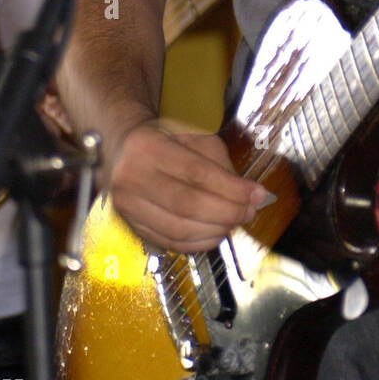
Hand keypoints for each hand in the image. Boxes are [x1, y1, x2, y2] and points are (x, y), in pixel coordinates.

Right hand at [107, 117, 271, 252]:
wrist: (121, 149)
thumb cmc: (163, 140)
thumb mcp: (193, 136)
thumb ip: (219, 164)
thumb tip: (247, 194)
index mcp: (148, 147)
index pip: (197, 173)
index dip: (231, 188)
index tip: (258, 194)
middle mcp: (131, 177)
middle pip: (188, 205)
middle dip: (227, 212)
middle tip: (249, 211)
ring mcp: (127, 206)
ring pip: (179, 229)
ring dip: (215, 230)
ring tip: (235, 221)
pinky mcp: (130, 225)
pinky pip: (170, 242)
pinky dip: (198, 243)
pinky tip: (216, 233)